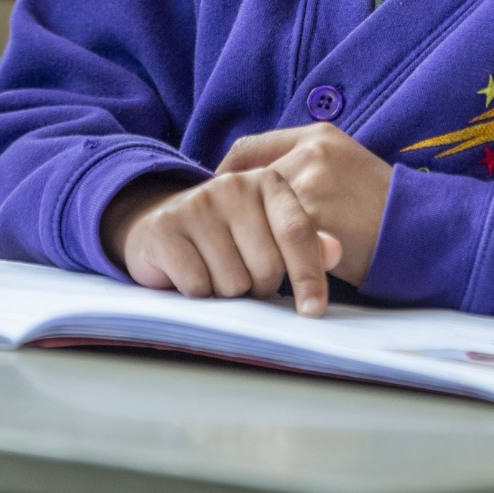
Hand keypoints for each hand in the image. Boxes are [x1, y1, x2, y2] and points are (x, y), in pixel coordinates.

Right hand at [101, 171, 343, 315]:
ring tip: (215, 271)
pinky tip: (191, 273)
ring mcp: (197, 205)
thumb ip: (305, 242)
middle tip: (244, 276)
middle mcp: (233, 186)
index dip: (309, 276)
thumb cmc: (226, 233)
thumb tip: (335, 252)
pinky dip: (198, 293)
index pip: (297, 234)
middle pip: (267, 267)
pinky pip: (198, 286)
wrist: (158, 221)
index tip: (314, 310)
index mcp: (267, 182)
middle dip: (260, 286)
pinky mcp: (166, 228)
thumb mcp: (268, 230)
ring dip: (227, 292)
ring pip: (233, 283)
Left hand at [217, 123, 392, 286]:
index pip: (246, 149)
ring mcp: (310, 189)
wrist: (421, 230)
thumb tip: (252, 184)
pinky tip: (272, 268)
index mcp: (316, 136)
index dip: (227, 175)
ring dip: (249, 236)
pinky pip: (275, 243)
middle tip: (228, 233)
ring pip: (256, 215)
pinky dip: (270, 256)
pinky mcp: (314, 225)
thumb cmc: (382, 202)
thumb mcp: (344, 163)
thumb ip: (302, 162)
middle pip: (245, 184)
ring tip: (247, 254)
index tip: (221, 198)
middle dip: (234, 211)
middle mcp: (310, 155)